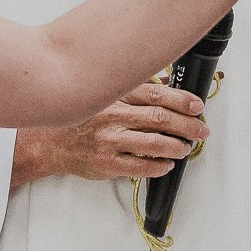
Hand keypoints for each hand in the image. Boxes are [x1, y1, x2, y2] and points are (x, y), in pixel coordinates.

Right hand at [14, 83, 208, 184]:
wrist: (50, 143)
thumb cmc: (82, 118)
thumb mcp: (105, 96)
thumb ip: (135, 90)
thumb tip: (168, 83)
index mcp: (113, 95)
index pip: (155, 93)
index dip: (181, 99)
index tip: (197, 105)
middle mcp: (111, 116)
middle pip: (160, 118)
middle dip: (187, 125)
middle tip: (201, 130)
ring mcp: (108, 141)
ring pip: (154, 143)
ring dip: (177, 146)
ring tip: (186, 147)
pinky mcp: (106, 163)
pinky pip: (141, 167)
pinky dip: (160, 166)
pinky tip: (168, 164)